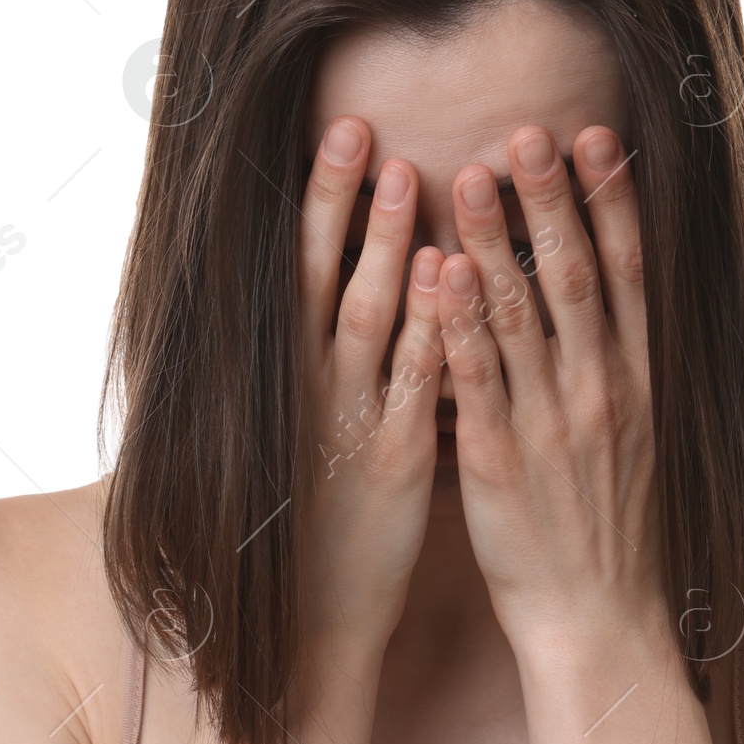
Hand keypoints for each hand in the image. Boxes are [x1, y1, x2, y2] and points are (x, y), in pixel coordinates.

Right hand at [296, 116, 445, 652]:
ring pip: (367, 317)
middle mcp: (313, 387)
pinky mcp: (396, 461)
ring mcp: (353, 422)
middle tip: (357, 128)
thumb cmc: (311, 515)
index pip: (301, 271)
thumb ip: (314, 362)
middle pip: (322, 276)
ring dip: (385, 247)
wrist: (313, 615)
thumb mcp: (298, 430)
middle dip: (338, 201)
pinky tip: (451, 279)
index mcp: (292, 375)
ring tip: (406, 178)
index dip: (319, 201)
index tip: (341, 132)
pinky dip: (430, 329)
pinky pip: (414, 384)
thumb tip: (332, 293)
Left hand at [436, 124, 669, 660]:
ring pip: (521, 315)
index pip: (629, 273)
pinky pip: (478, 380)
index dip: (613, 201)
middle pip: (574, 276)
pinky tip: (441, 272)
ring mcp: (553, 422)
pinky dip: (460, 323)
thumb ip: (618, 366)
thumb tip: (608, 300)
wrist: (601, 618)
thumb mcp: (637, 436)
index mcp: (638, 380)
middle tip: (526, 131)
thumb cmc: (612, 526)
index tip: (598, 137)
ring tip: (464, 176)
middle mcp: (602, 390)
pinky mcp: (502, 460)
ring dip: (492, 241)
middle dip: (550, 199)